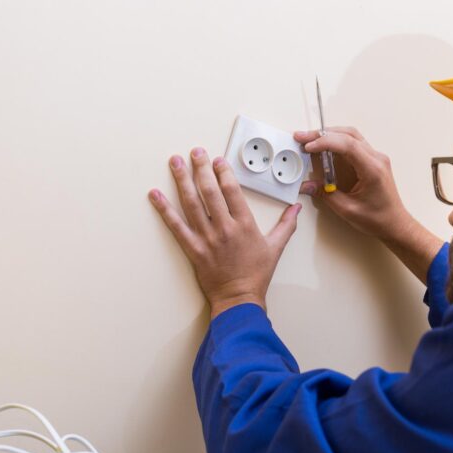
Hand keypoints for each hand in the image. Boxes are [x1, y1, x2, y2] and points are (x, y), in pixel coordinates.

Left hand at [149, 147, 301, 317]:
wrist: (238, 299)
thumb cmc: (257, 275)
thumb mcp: (275, 248)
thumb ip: (286, 225)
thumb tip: (296, 208)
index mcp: (244, 225)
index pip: (232, 191)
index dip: (223, 173)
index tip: (218, 160)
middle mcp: (224, 228)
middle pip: (210, 191)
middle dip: (201, 168)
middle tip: (195, 153)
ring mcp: (207, 238)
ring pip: (191, 203)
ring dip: (181, 180)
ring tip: (174, 162)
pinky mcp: (193, 249)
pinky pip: (176, 226)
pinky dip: (164, 209)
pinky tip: (155, 195)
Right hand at [295, 127, 442, 283]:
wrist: (394, 223)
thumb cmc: (378, 219)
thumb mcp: (347, 209)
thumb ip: (325, 194)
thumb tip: (307, 185)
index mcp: (372, 169)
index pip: (348, 145)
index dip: (325, 142)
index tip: (308, 146)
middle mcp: (376, 158)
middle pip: (348, 135)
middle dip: (322, 134)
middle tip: (302, 137)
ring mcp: (376, 157)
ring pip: (351, 136)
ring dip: (329, 135)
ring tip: (310, 140)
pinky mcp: (372, 160)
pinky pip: (354, 144)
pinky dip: (337, 142)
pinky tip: (324, 146)